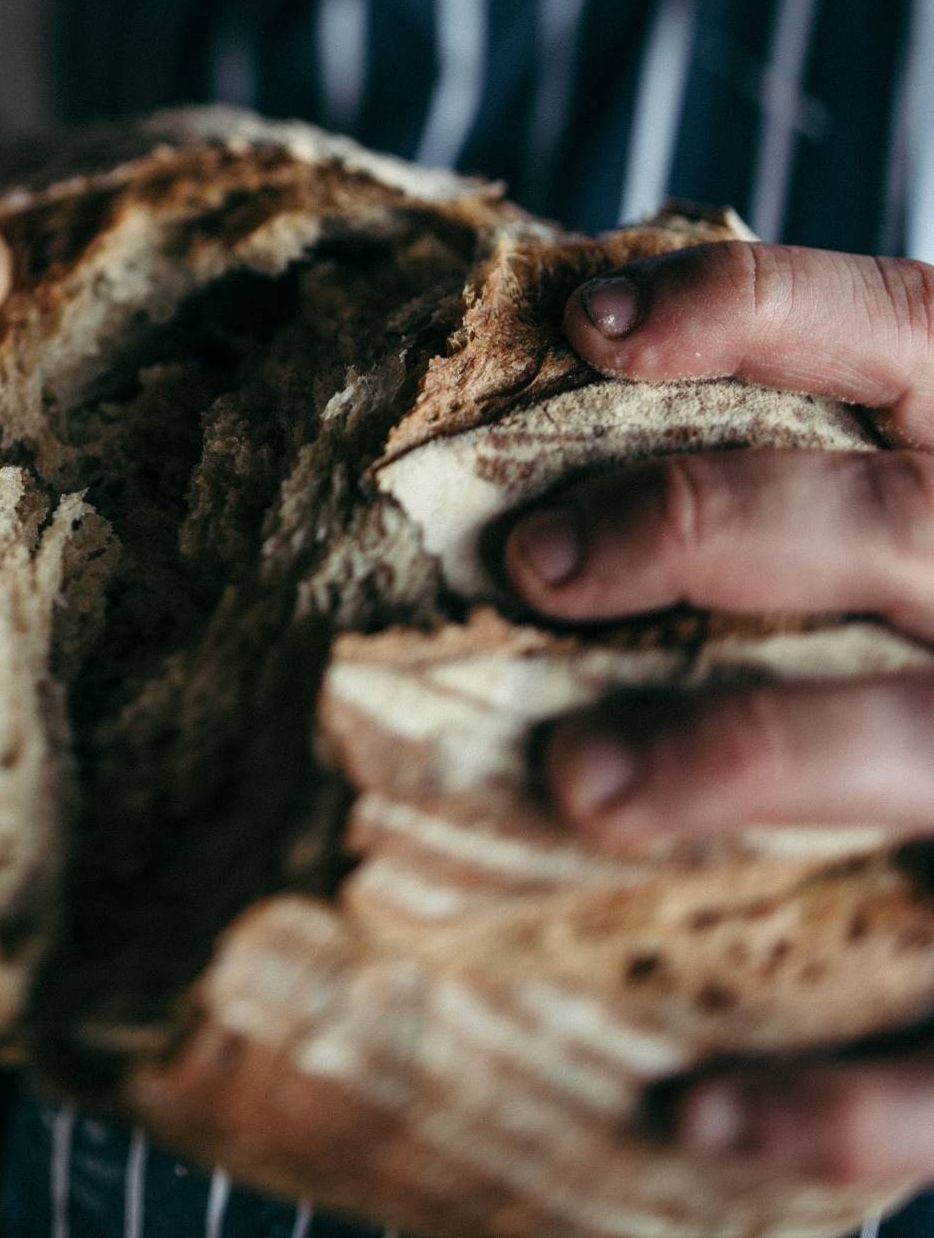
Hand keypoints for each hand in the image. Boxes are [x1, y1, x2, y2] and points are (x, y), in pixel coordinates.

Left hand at [501, 239, 933, 1185]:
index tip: (587, 325)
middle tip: (534, 567)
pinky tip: (691, 1120)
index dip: (760, 310)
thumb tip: (560, 397)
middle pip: (880, 524)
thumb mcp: (927, 526)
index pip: (908, 338)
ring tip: (576, 783)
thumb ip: (811, 492)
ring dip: (740, 757)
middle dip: (701, 527)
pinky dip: (846, 1101)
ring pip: (910, 740)